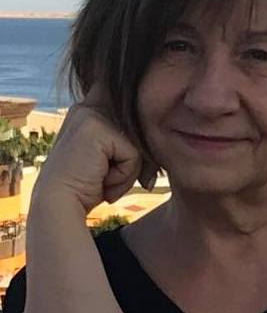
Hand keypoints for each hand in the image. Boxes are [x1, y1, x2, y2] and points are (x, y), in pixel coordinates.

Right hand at [32, 82, 146, 212]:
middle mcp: (88, 106)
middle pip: (140, 128)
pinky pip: (134, 155)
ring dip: (128, 171)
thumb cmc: (86, 187)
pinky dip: (123, 175)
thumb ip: (129, 142)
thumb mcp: (110, 159)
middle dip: (134, 161)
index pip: (129, 111)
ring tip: (102, 179)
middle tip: (106, 178)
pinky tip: (101, 180)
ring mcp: (91, 114)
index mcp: (89, 110)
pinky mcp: (97, 127)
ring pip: (139, 144)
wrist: (58, 206)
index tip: (116, 164)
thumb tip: (164, 137)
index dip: (135, 136)